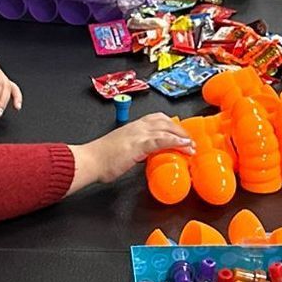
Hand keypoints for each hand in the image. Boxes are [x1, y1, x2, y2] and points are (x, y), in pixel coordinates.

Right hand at [74, 114, 192, 187]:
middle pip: (164, 121)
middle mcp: (137, 127)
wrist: (89, 161)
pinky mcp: (139, 144)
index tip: (180, 134)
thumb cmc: (101, 158)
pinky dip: (175, 141)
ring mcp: (138, 134)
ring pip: (166, 129)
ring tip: (191, 146)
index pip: (156, 120)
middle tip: (189, 141)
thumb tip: (144, 155)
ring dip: (181, 136)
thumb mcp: (122, 150)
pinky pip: (161, 140)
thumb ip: (135, 150)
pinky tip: (184, 145)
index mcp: (132, 127)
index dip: (171, 125)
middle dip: (179, 130)